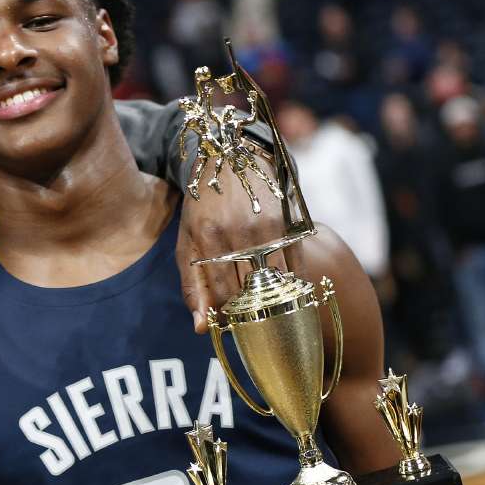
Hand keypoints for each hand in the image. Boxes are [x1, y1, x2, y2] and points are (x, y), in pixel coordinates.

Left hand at [176, 163, 288, 333]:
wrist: (232, 156)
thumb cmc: (202, 206)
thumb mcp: (187, 241)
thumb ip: (192, 286)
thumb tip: (200, 328)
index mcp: (208, 237)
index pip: (222, 294)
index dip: (227, 315)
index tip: (229, 321)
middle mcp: (239, 233)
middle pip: (251, 292)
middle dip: (250, 311)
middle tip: (250, 318)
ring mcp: (268, 227)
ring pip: (277, 283)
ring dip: (274, 302)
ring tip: (267, 308)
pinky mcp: (290, 222)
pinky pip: (297, 266)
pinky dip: (293, 285)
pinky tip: (286, 292)